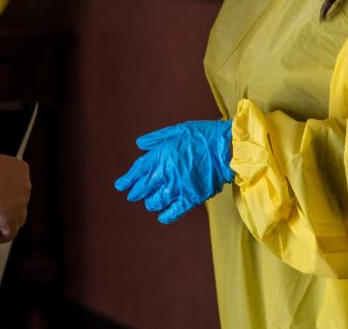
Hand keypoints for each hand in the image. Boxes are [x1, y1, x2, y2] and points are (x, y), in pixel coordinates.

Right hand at [0, 152, 31, 242]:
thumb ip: (1, 178)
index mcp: (22, 170)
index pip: (21, 187)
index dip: (13, 196)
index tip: (5, 202)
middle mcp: (25, 185)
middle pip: (21, 203)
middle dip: (11, 209)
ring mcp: (19, 203)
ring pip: (18, 219)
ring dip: (10, 224)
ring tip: (0, 229)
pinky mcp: (8, 217)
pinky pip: (11, 232)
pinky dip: (4, 236)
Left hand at [114, 119, 233, 223]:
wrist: (227, 149)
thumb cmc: (202, 136)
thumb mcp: (177, 130)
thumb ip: (156, 139)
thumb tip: (139, 145)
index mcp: (162, 155)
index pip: (139, 170)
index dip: (128, 179)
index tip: (120, 185)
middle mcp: (167, 173)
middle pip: (145, 187)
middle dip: (136, 192)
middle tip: (131, 195)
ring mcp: (178, 187)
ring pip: (157, 200)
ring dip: (150, 202)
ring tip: (149, 202)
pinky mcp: (191, 198)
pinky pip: (175, 211)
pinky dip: (166, 216)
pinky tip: (161, 217)